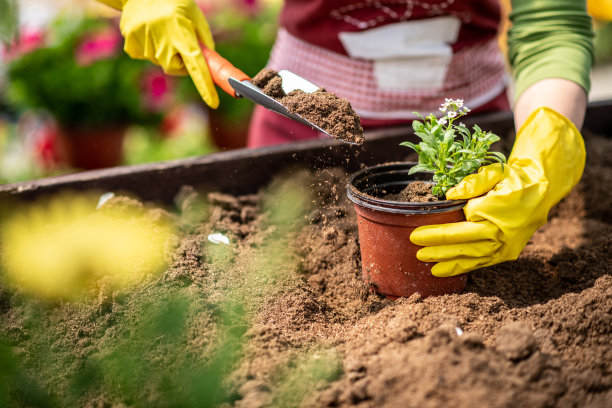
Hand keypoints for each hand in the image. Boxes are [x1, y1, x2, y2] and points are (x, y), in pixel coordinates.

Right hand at [115, 0, 218, 107]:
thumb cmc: (175, 3)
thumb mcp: (194, 17)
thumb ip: (203, 41)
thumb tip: (208, 64)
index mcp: (181, 33)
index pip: (196, 66)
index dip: (205, 86)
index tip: (213, 103)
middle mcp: (162, 40)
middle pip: (175, 68)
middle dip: (180, 62)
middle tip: (179, 43)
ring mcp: (144, 42)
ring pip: (159, 62)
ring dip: (164, 52)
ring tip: (161, 30)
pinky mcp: (130, 42)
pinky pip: (144, 56)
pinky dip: (148, 48)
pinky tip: (148, 31)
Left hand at [410, 107, 585, 276]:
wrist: (543, 190)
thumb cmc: (514, 178)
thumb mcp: (495, 172)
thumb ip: (472, 183)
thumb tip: (449, 195)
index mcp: (497, 211)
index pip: (461, 225)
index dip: (438, 232)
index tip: (416, 234)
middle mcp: (503, 233)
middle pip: (465, 244)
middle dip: (439, 250)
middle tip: (417, 253)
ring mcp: (507, 246)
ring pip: (474, 258)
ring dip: (449, 263)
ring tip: (429, 267)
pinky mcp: (508, 254)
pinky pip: (483, 263)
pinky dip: (464, 268)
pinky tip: (447, 271)